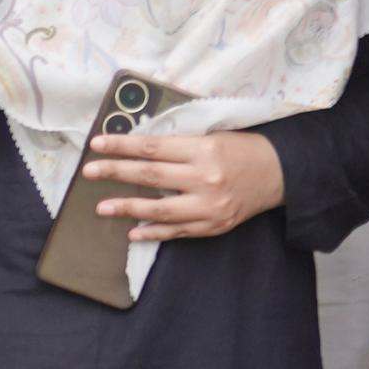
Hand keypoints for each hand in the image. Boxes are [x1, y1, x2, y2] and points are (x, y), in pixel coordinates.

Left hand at [84, 129, 289, 243]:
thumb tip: (139, 151)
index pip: (153, 147)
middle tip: (89, 171)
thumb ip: (181, 146)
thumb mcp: (214, 136)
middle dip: (115, 173)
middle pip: (150, 175)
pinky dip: (153, 231)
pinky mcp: (213, 225)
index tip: (98, 144)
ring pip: (159, 208)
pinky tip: (133, 231)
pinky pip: (177, 230)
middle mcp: (204, 178)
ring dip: (126, 207)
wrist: (278, 173)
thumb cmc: (243, 149)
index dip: (122, 146)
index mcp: (203, 149)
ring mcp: (208, 205)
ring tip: (102, 207)